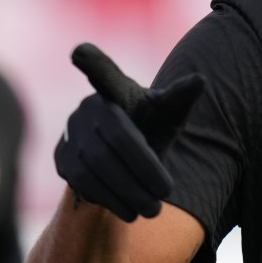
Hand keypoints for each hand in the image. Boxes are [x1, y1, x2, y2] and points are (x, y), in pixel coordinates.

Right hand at [53, 43, 203, 221]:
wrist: (125, 156)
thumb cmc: (152, 125)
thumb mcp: (170, 113)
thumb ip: (180, 98)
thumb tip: (200, 80)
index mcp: (116, 90)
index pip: (104, 75)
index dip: (93, 63)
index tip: (79, 51)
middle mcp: (87, 108)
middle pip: (114, 141)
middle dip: (142, 171)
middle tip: (166, 194)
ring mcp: (69, 134)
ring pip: (94, 166)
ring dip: (126, 191)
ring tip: (152, 209)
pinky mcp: (61, 160)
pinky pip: (81, 183)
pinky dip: (108, 199)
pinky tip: (129, 211)